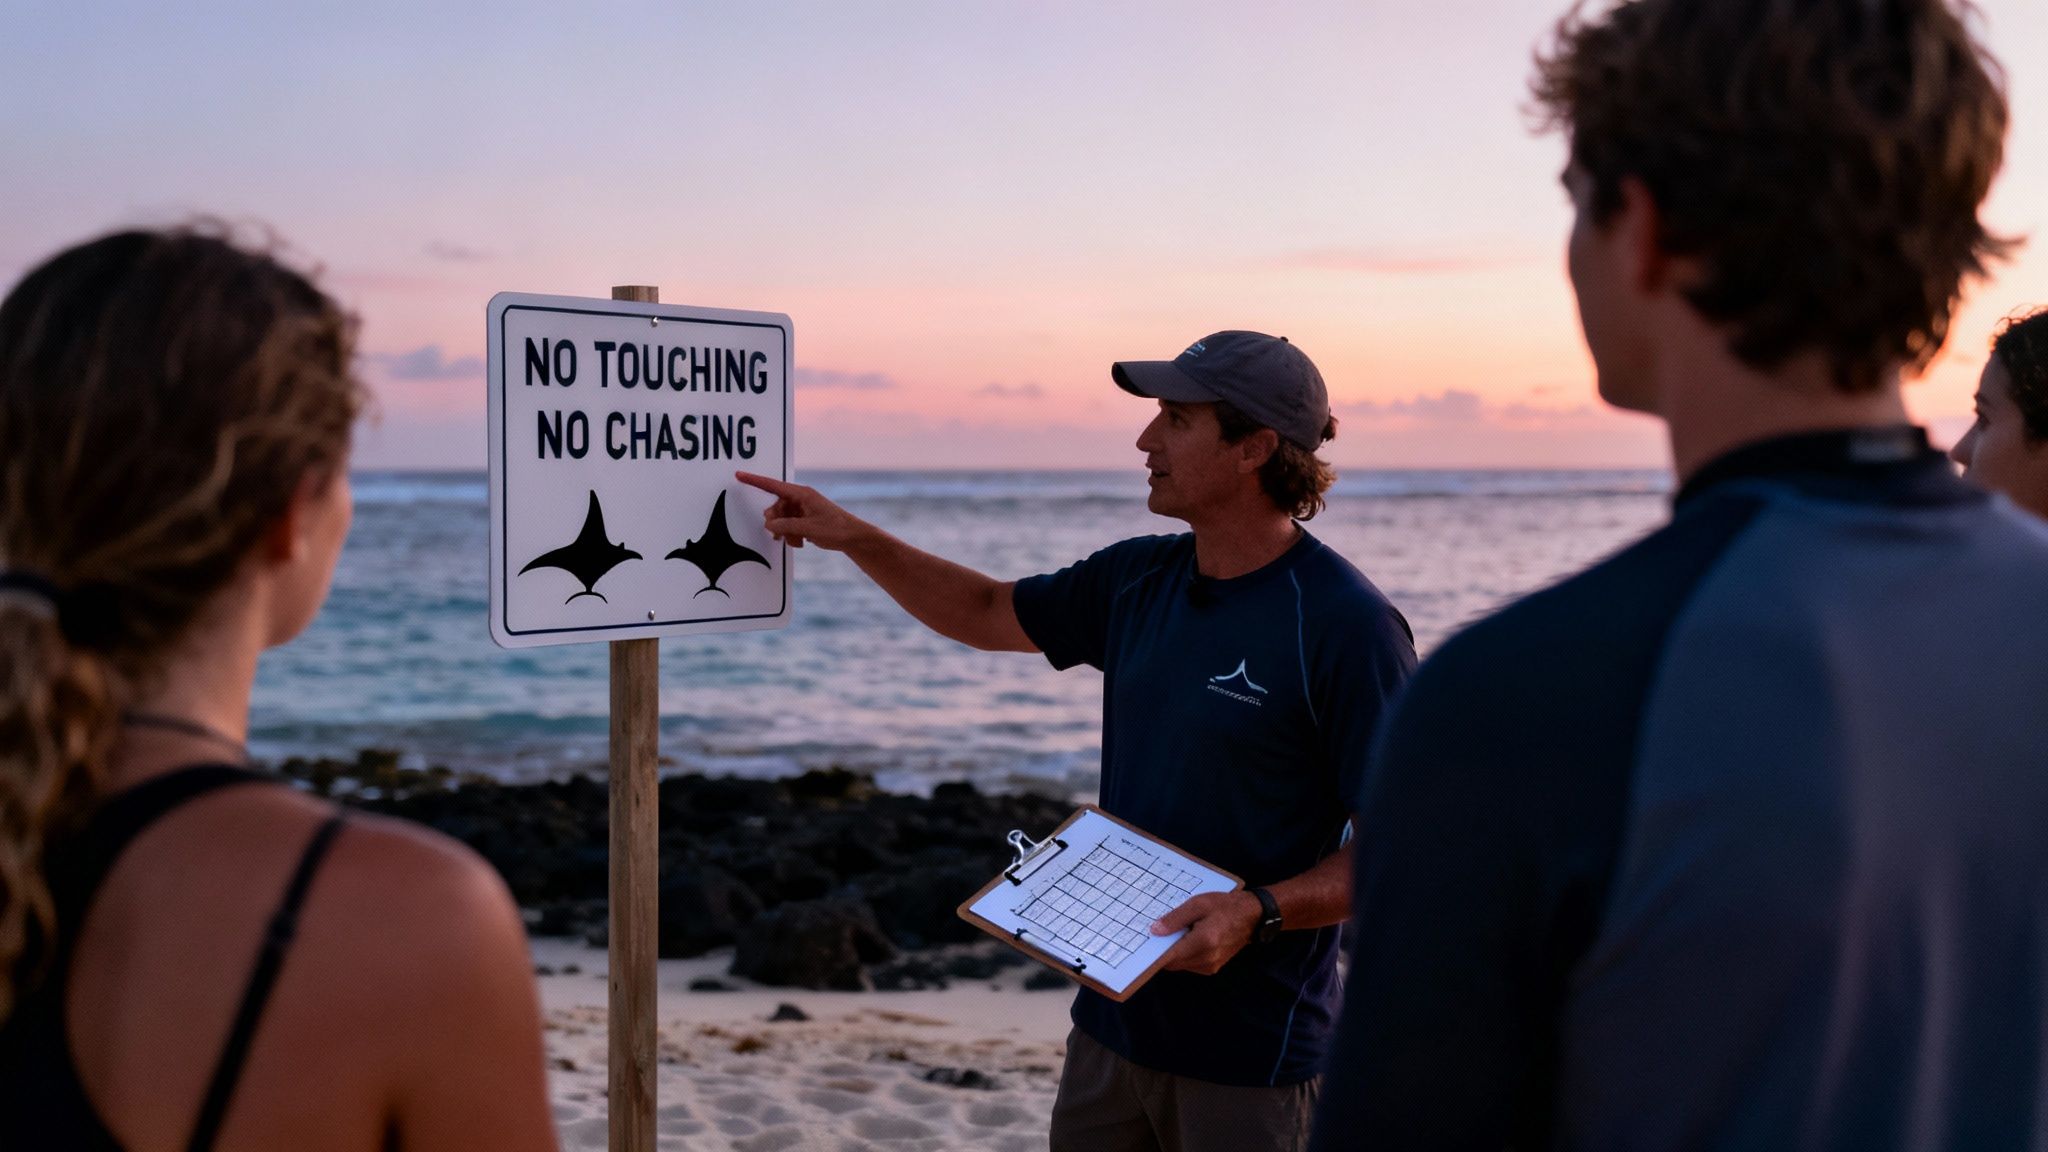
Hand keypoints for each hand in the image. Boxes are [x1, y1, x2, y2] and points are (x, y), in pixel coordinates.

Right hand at [734, 472, 874, 552]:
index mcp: (801, 494)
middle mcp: (800, 499)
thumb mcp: (808, 528)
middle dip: (776, 522)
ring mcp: (802, 509)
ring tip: (795, 541)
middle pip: (775, 507)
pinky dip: (791, 535)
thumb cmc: (835, 528)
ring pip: (781, 519)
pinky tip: (800, 542)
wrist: (852, 538)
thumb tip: (768, 524)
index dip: (754, 481)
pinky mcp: (804, 519)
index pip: (773, 485)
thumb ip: (785, 526)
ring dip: (784, 531)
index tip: (739, 474)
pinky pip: (789, 525)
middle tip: (780, 534)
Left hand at [1150, 891, 1260, 975]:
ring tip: (1176, 933)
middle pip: (1173, 963)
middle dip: (1163, 951)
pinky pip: (1190, 964)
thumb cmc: (1226, 906)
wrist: (1253, 916)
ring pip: (1180, 965)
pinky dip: (1184, 954)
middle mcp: (1206, 959)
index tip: (1143, 945)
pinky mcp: (1212, 968)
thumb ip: (1176, 918)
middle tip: (1159, 933)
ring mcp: (1210, 966)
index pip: (1170, 956)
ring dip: (1174, 953)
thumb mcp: (1198, 904)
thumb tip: (1154, 931)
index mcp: (1203, 942)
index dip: (1154, 953)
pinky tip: (1187, 939)